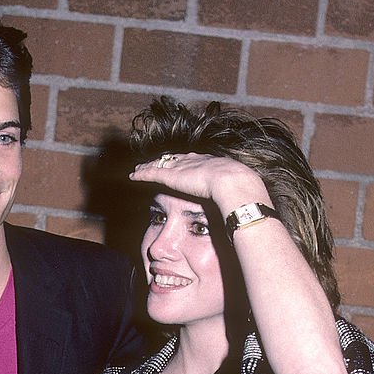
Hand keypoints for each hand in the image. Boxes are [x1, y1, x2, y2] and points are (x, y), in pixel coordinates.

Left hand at [129, 151, 268, 214]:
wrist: (233, 183)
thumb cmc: (239, 191)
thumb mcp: (236, 193)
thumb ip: (231, 201)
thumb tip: (237, 213)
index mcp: (210, 165)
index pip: (193, 163)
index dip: (183, 164)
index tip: (178, 166)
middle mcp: (194, 162)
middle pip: (174, 160)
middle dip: (164, 161)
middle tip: (154, 163)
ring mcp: (182, 167)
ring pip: (160, 164)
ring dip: (149, 166)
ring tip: (139, 169)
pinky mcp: (171, 175)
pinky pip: (152, 172)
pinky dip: (142, 173)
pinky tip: (133, 175)